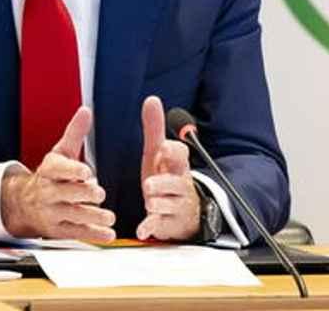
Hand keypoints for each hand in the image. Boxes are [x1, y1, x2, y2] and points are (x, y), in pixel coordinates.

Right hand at [0, 106, 115, 241]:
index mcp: (49, 170)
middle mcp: (48, 191)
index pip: (58, 169)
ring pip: (72, 215)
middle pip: (66, 193)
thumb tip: (86, 110)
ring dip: (92, 217)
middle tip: (99, 193)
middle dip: (83, 194)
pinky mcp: (57, 230)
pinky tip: (108, 234)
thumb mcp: (60, 152)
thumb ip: (75, 133)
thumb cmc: (50, 175)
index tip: (86, 172)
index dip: (72, 171)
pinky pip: (76, 233)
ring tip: (110, 217)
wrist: (23, 203)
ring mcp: (52, 212)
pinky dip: (93, 235)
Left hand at [136, 95, 199, 240]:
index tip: (164, 148)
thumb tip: (152, 99)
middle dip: (164, 182)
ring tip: (149, 202)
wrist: (185, 211)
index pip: (181, 156)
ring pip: (169, 204)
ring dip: (158, 203)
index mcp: (177, 165)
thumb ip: (155, 129)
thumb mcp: (160, 154)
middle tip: (149, 184)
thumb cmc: (167, 177)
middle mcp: (179, 185)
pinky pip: (160, 226)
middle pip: (177, 182)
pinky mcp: (168, 224)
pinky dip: (152, 227)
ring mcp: (175, 206)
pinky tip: (142, 229)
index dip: (173, 152)